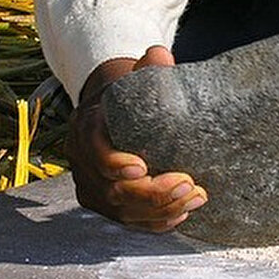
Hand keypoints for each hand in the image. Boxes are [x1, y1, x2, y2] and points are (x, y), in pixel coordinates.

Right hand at [66, 45, 207, 231]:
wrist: (110, 113)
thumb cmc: (128, 96)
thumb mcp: (135, 78)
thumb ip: (149, 68)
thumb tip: (160, 55)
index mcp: (86, 127)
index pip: (93, 151)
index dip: (113, 163)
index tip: (142, 167)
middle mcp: (83, 162)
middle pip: (110, 190)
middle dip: (151, 192)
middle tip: (188, 184)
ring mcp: (91, 187)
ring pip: (120, 211)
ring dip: (160, 210)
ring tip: (195, 197)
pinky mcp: (104, 205)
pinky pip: (127, 222)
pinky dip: (153, 223)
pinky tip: (180, 215)